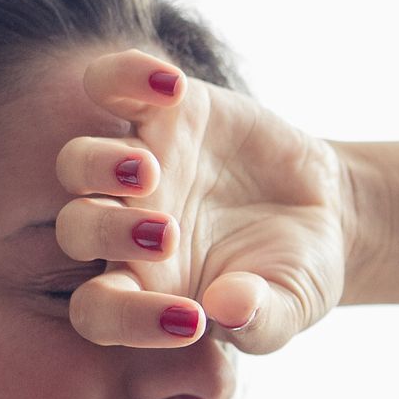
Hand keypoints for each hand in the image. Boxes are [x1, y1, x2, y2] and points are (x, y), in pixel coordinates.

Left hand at [54, 48, 355, 352]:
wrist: (321, 212)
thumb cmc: (294, 273)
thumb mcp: (291, 306)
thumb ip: (261, 322)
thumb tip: (228, 309)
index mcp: (144, 290)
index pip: (99, 312)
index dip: (127, 320)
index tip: (190, 322)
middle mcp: (126, 229)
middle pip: (77, 230)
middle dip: (108, 232)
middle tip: (167, 236)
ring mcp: (141, 166)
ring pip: (77, 162)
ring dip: (100, 165)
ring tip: (149, 169)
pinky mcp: (166, 110)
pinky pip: (112, 85)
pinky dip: (125, 76)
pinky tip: (169, 86)